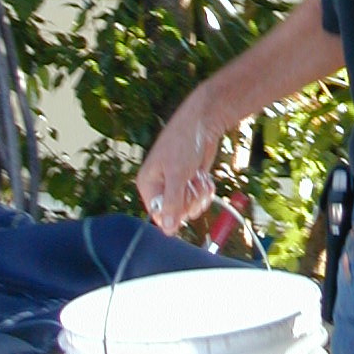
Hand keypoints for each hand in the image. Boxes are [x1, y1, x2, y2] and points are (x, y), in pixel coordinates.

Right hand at [135, 90, 221, 234]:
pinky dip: (205, 189)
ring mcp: (177, 185)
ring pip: (191, 207)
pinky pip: (199, 198)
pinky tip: (204, 176)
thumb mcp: (177, 175)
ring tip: (198, 177)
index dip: (175, 213)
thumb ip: (172, 203)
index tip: (184, 199)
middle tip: (192, 183)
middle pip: (176, 214)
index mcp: (148, 184)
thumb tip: (167, 230)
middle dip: (190, 201)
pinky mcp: (190, 182)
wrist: (203, 123)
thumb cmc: (184, 143)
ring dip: (199, 195)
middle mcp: (160, 187)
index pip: (159, 216)